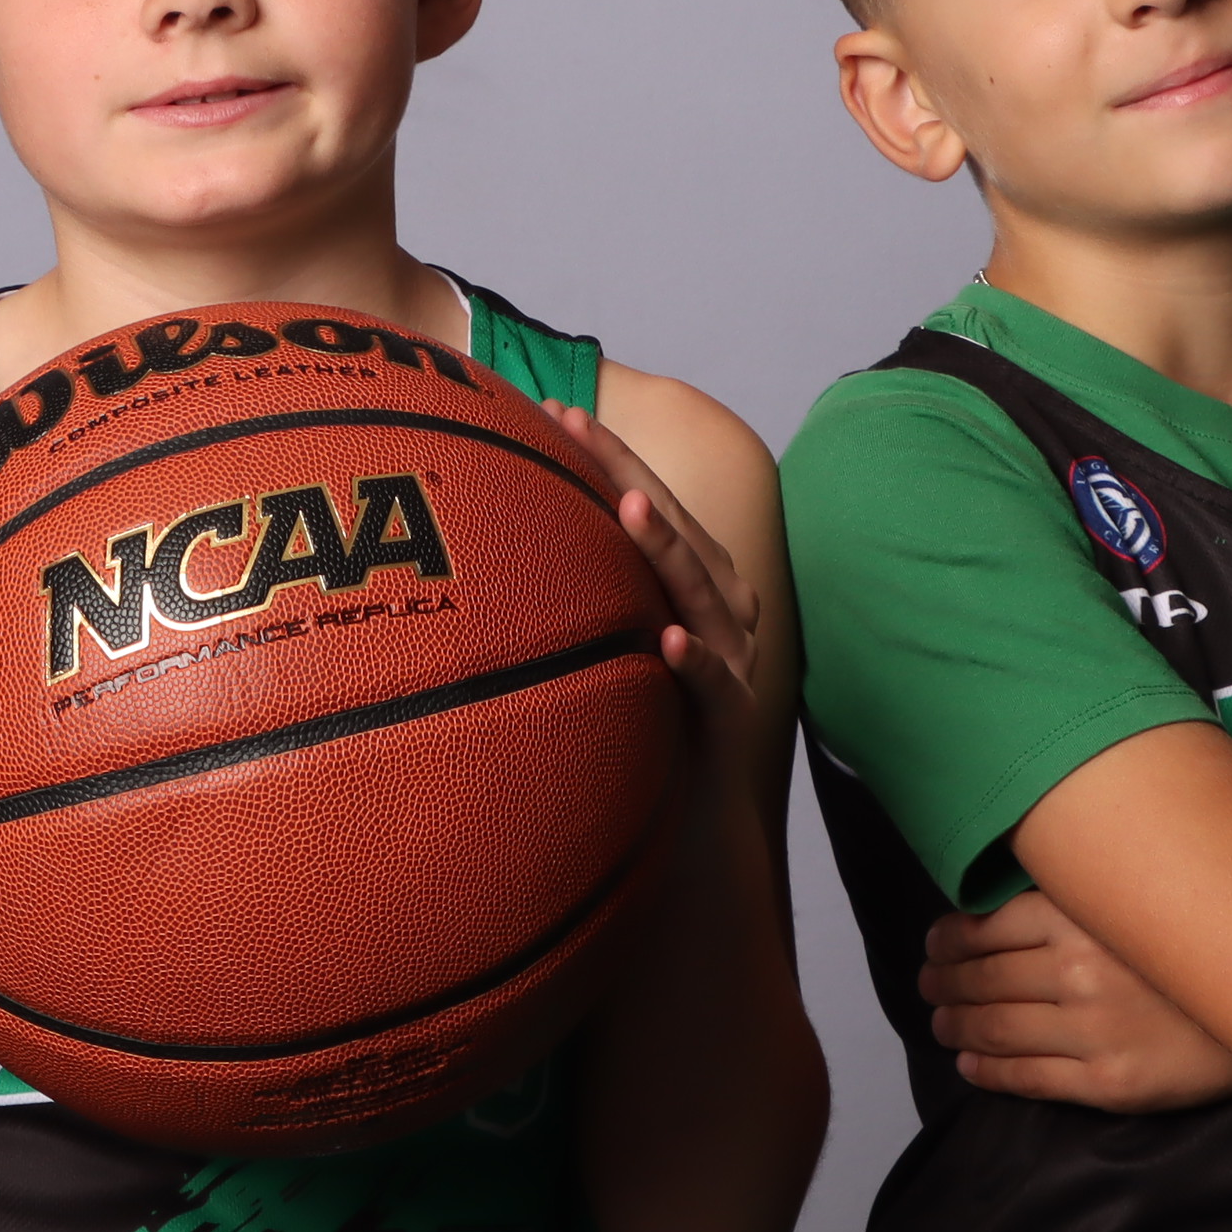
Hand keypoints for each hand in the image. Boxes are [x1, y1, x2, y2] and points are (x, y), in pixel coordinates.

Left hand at [551, 404, 765, 803]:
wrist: (695, 821)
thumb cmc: (645, 719)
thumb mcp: (611, 643)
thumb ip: (584, 592)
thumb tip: (500, 540)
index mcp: (693, 584)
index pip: (650, 503)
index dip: (609, 455)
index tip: (555, 410)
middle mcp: (720, 611)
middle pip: (676, 528)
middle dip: (628, 473)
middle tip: (577, 425)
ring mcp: (731, 661)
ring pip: (702, 594)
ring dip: (669, 550)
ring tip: (632, 511)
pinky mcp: (730, 718)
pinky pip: (713, 685)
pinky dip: (694, 661)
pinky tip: (668, 641)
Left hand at [922, 892, 1231, 1110]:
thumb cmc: (1203, 951)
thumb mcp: (1140, 903)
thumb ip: (1079, 899)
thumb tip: (1008, 899)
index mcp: (1082, 919)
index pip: (985, 928)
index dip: (948, 939)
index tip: (935, 943)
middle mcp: (1079, 973)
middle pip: (983, 979)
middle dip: (944, 984)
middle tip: (928, 985)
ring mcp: (1092, 1032)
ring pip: (996, 1029)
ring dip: (957, 1026)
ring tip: (941, 1023)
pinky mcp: (1108, 1083)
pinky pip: (1028, 1078)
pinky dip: (988, 1072)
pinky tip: (970, 1066)